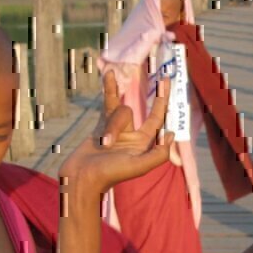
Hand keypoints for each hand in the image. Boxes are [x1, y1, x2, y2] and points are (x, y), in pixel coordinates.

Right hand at [57, 70, 173, 197]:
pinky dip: (108, 89)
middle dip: (156, 98)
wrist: (82, 177)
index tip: (167, 84)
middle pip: (138, 112)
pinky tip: (109, 74)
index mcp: (143, 145)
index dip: (163, 102)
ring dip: (112, 125)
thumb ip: (158, 154)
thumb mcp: (139, 166)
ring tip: (105, 144)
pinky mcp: (100, 125)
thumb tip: (171, 133)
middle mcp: (132, 136)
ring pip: (119, 111)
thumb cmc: (110, 174)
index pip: (157, 120)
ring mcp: (116, 130)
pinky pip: (106, 104)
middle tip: (164, 79)